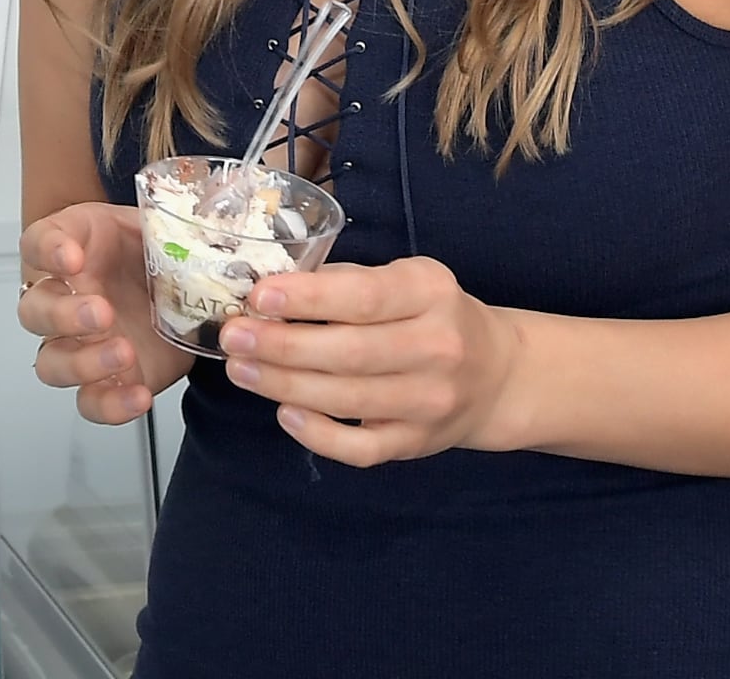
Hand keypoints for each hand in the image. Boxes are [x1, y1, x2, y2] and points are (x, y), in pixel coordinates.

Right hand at [18, 202, 191, 423]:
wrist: (178, 289)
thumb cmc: (154, 251)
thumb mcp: (157, 223)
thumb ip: (164, 221)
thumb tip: (206, 214)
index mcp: (70, 250)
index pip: (36, 244)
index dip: (47, 251)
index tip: (71, 257)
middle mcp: (63, 298)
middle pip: (34, 311)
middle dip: (63, 315)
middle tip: (102, 311)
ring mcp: (79, 344)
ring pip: (52, 363)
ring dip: (82, 363)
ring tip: (122, 353)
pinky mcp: (105, 380)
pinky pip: (89, 402)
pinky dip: (109, 404)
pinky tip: (138, 395)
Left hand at [219, 255, 526, 465]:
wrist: (496, 375)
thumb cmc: (432, 317)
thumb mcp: (406, 280)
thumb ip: (347, 282)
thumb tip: (270, 287)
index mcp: (431, 292)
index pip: (365, 296)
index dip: (308, 298)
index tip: (259, 296)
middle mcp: (438, 346)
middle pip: (350, 352)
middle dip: (282, 345)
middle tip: (233, 336)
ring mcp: (430, 401)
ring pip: (347, 399)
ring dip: (284, 384)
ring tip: (241, 369)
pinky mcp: (417, 443)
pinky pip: (361, 448)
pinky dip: (318, 435)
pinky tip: (285, 413)